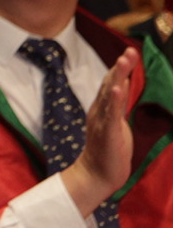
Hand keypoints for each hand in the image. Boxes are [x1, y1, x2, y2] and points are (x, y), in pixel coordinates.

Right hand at [61, 47, 139, 216]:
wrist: (96, 176)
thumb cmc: (108, 151)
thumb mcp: (115, 123)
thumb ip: (118, 104)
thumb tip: (123, 83)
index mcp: (102, 109)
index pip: (111, 84)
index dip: (120, 69)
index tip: (130, 52)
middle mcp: (99, 112)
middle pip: (109, 85)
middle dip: (120, 68)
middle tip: (129, 52)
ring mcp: (102, 122)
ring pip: (109, 96)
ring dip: (116, 78)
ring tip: (123, 62)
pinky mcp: (107, 134)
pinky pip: (111, 115)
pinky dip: (114, 101)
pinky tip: (117, 89)